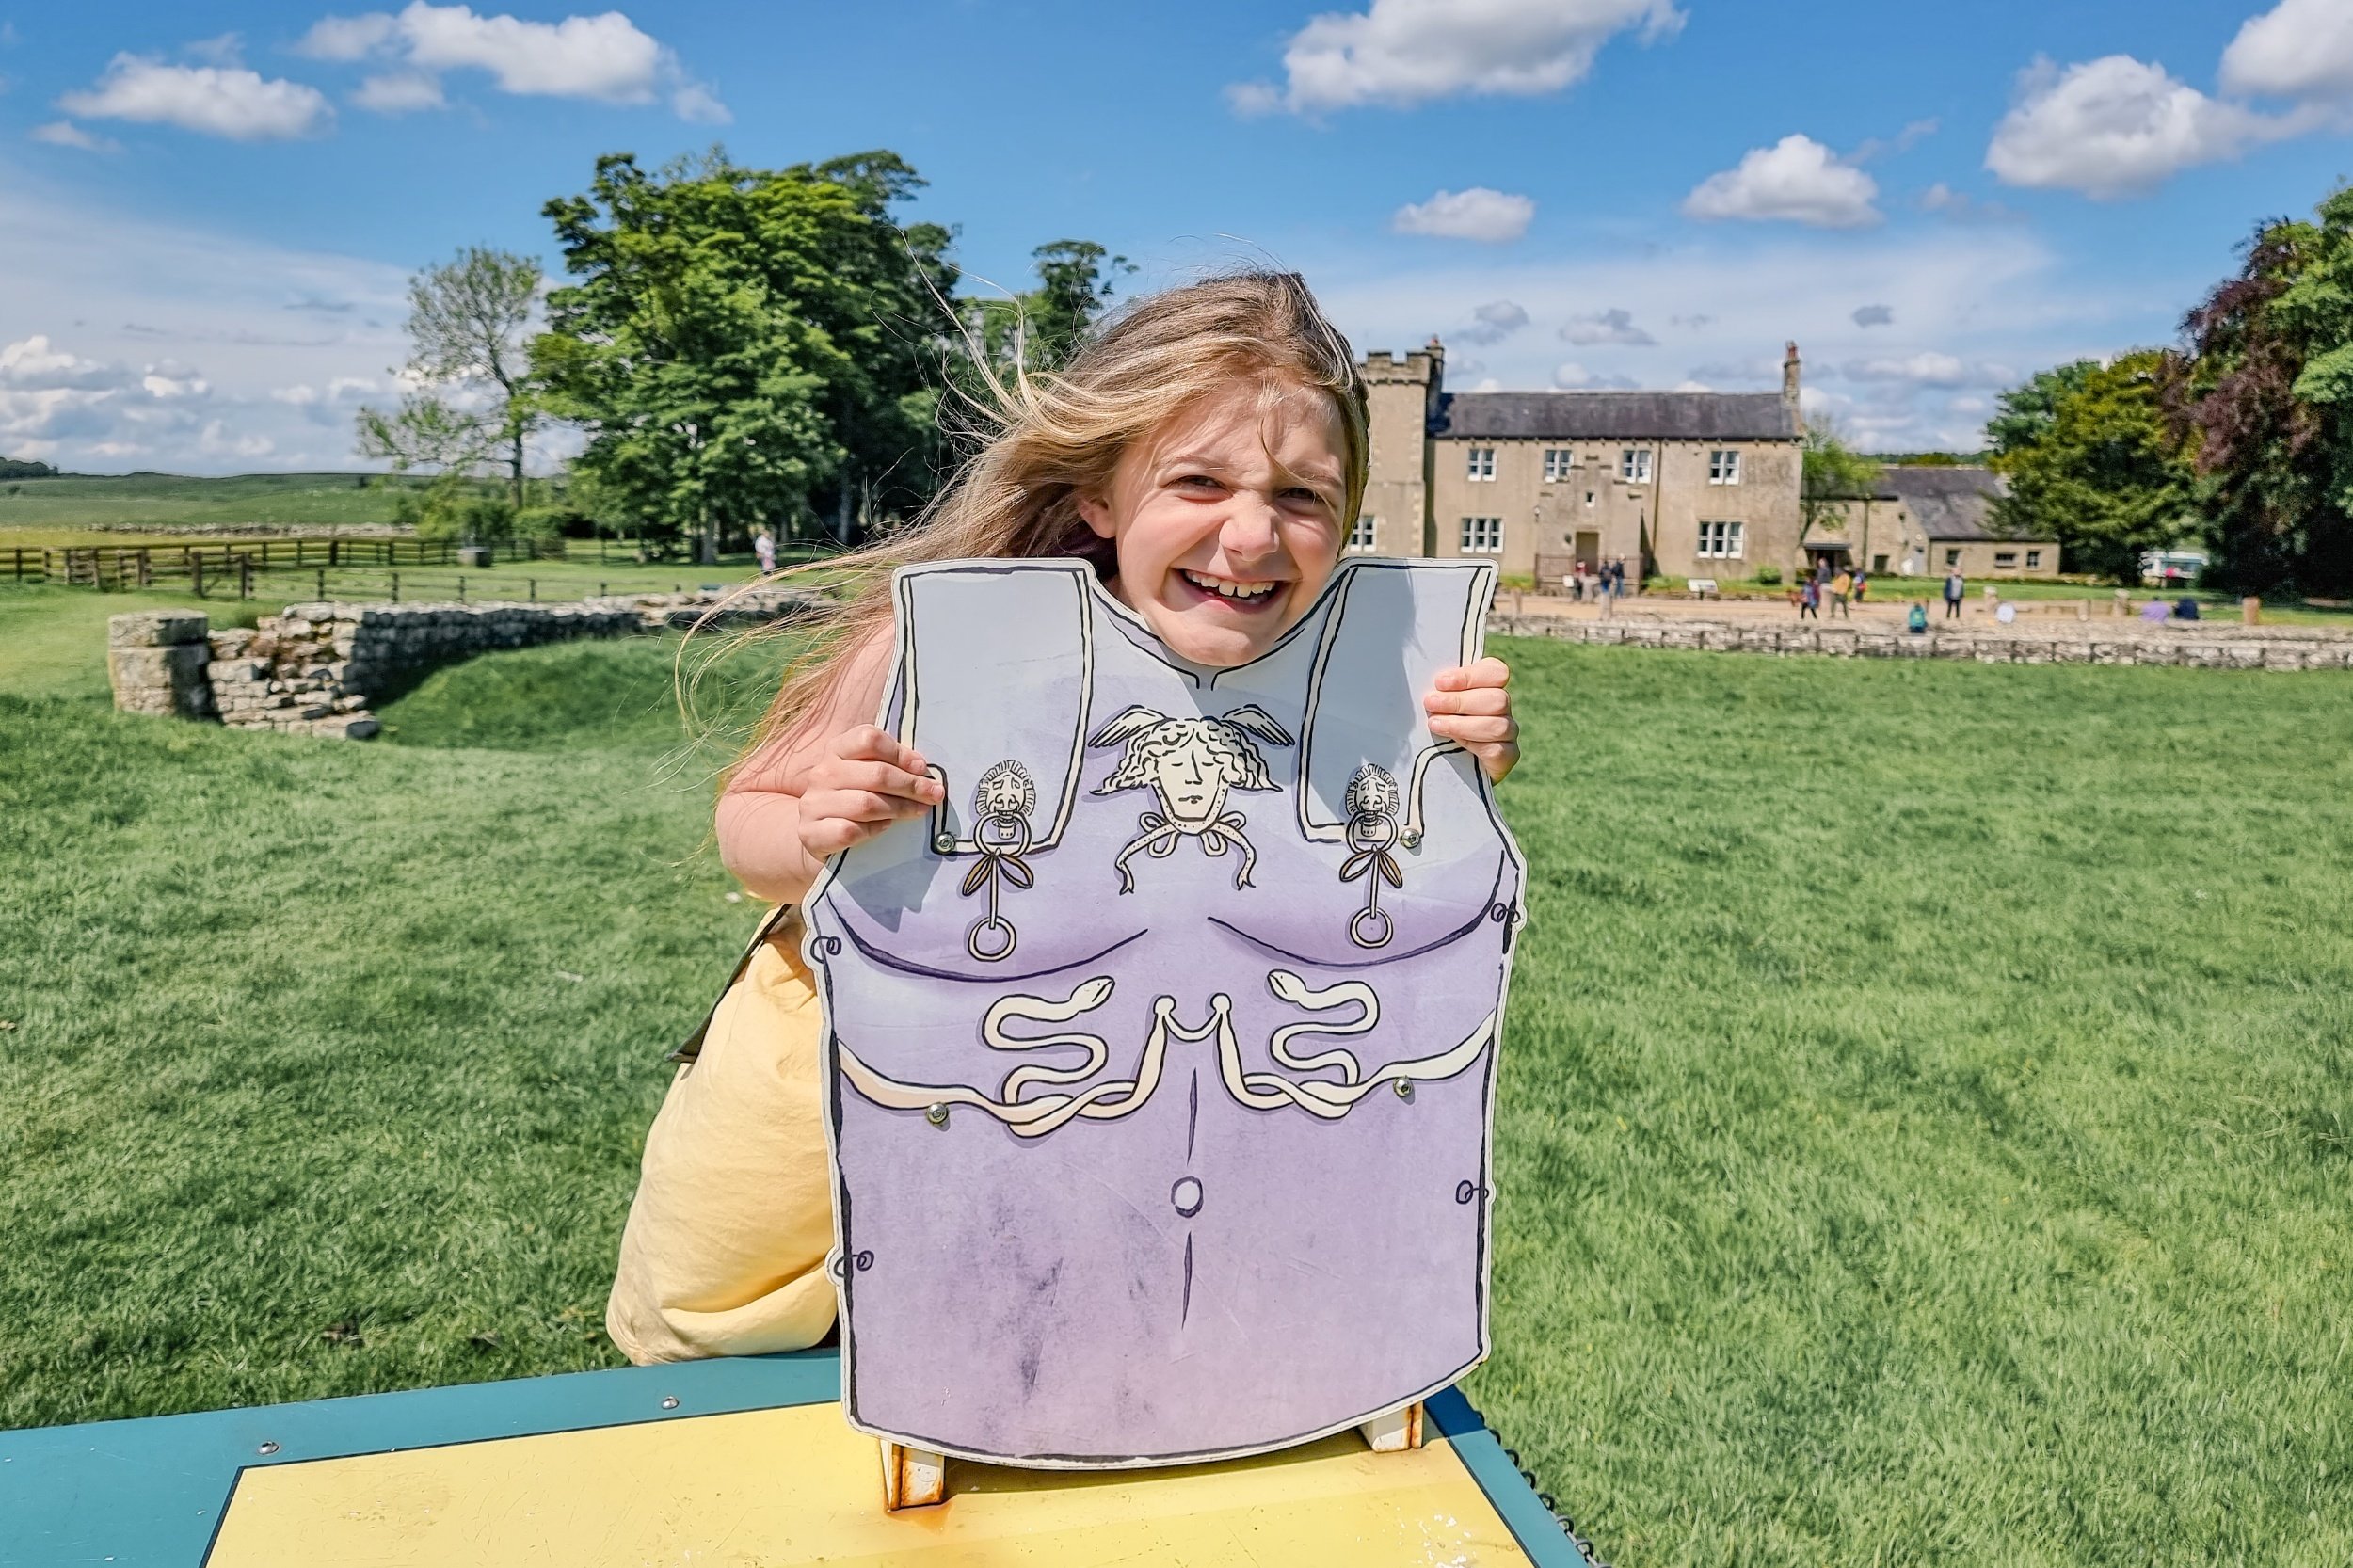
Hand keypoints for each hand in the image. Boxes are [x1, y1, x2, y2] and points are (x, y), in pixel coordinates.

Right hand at [796, 725, 946, 858]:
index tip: (921, 768)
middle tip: (934, 794)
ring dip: (899, 808)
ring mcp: (813, 803)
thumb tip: (921, 769)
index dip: (900, 753)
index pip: (868, 739)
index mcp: (837, 750)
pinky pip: (851, 829)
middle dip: (911, 785)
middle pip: (876, 773)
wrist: (818, 835)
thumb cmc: (852, 799)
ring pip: (866, 803)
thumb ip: (888, 765)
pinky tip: (885, 827)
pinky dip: (874, 829)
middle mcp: (822, 773)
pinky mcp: (812, 833)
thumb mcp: (865, 775)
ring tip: (918, 810)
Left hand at [1424, 657, 1517, 783]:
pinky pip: (1497, 750)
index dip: (1469, 675)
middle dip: (1459, 701)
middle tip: (1430, 703)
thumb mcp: (1437, 703)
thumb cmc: (1439, 723)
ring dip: (1462, 724)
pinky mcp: (1507, 756)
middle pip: (1497, 698)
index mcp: (1489, 686)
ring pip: (1498, 725)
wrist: (1445, 765)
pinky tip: (1454, 743)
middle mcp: (1502, 708)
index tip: (1440, 682)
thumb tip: (1422, 682)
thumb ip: (1438, 691)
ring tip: (1435, 724)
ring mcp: (1508, 732)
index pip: (1495, 671)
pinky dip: (1473, 745)